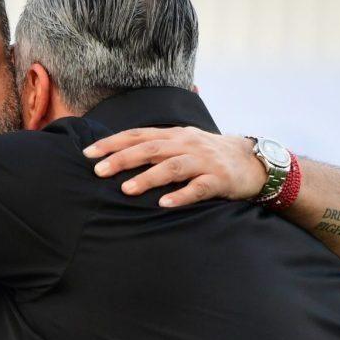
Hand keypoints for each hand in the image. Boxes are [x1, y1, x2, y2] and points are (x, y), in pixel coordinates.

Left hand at [84, 127, 266, 206]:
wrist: (252, 161)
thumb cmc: (208, 155)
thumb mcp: (181, 143)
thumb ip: (155, 147)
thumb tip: (117, 154)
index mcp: (173, 135)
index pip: (137, 135)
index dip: (112, 143)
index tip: (88, 153)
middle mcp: (186, 144)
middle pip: (150, 149)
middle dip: (122, 159)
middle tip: (98, 171)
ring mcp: (203, 162)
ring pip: (172, 167)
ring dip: (147, 178)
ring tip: (126, 190)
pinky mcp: (218, 180)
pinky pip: (198, 188)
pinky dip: (181, 195)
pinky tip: (165, 204)